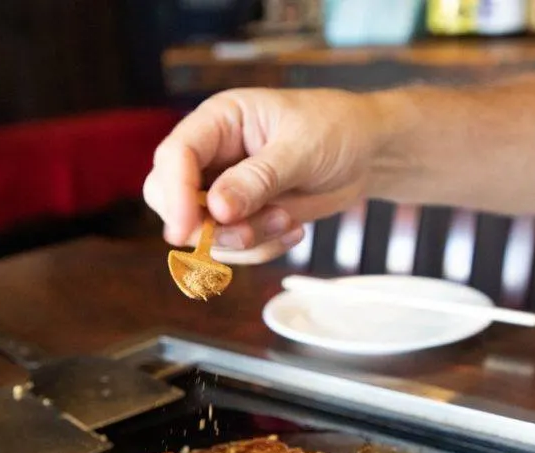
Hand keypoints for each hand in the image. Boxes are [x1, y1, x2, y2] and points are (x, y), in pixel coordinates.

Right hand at [144, 88, 382, 263]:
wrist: (365, 154)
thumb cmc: (336, 130)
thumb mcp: (301, 149)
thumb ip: (258, 178)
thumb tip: (217, 208)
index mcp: (219, 121)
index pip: (175, 155)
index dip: (175, 194)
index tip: (186, 230)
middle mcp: (211, 155)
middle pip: (168, 198)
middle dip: (204, 226)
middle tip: (246, 234)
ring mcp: (222, 190)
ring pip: (200, 232)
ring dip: (244, 240)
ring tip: (287, 221)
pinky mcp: (240, 218)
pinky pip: (230, 250)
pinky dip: (260, 249)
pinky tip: (291, 229)